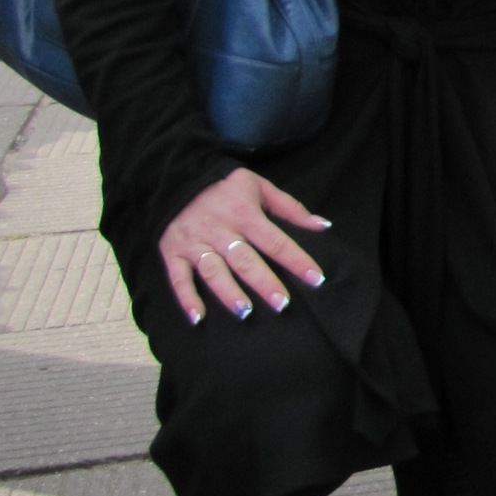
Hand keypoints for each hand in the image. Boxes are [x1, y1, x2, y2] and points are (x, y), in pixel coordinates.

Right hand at [159, 170, 329, 324]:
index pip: (275, 241)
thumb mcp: (260, 187)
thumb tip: (323, 225)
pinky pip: (178, 278)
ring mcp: (194, 242)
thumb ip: (291, 208)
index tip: (316, 279)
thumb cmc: (225, 187)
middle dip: (264, 282)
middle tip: (281, 304)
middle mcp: (219, 230)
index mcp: (244, 213)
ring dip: (228, 293)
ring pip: (213, 271)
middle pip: (244, 260)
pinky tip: (198, 317)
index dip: (297, 260)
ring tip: (245, 312)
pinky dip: (186, 298)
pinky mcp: (172, 251)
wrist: (176, 177)